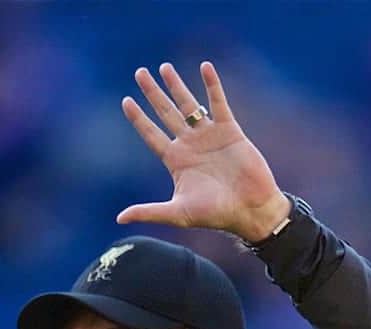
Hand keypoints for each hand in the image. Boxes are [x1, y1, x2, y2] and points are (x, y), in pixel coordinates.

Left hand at [117, 61, 291, 242]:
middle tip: (140, 73)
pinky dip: (212, 85)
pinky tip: (205, 67)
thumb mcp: (178, 213)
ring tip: (164, 67)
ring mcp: (209, 136)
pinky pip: (219, 103)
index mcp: (176, 160)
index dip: (138, 118)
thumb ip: (149, 211)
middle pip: (166, 113)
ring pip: (189, 105)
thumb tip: (119, 218)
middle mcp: (190, 145)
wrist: (250, 210)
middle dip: (153, 93)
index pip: (151, 134)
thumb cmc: (215, 215)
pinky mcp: (230, 130)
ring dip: (176, 85)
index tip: (126, 100)